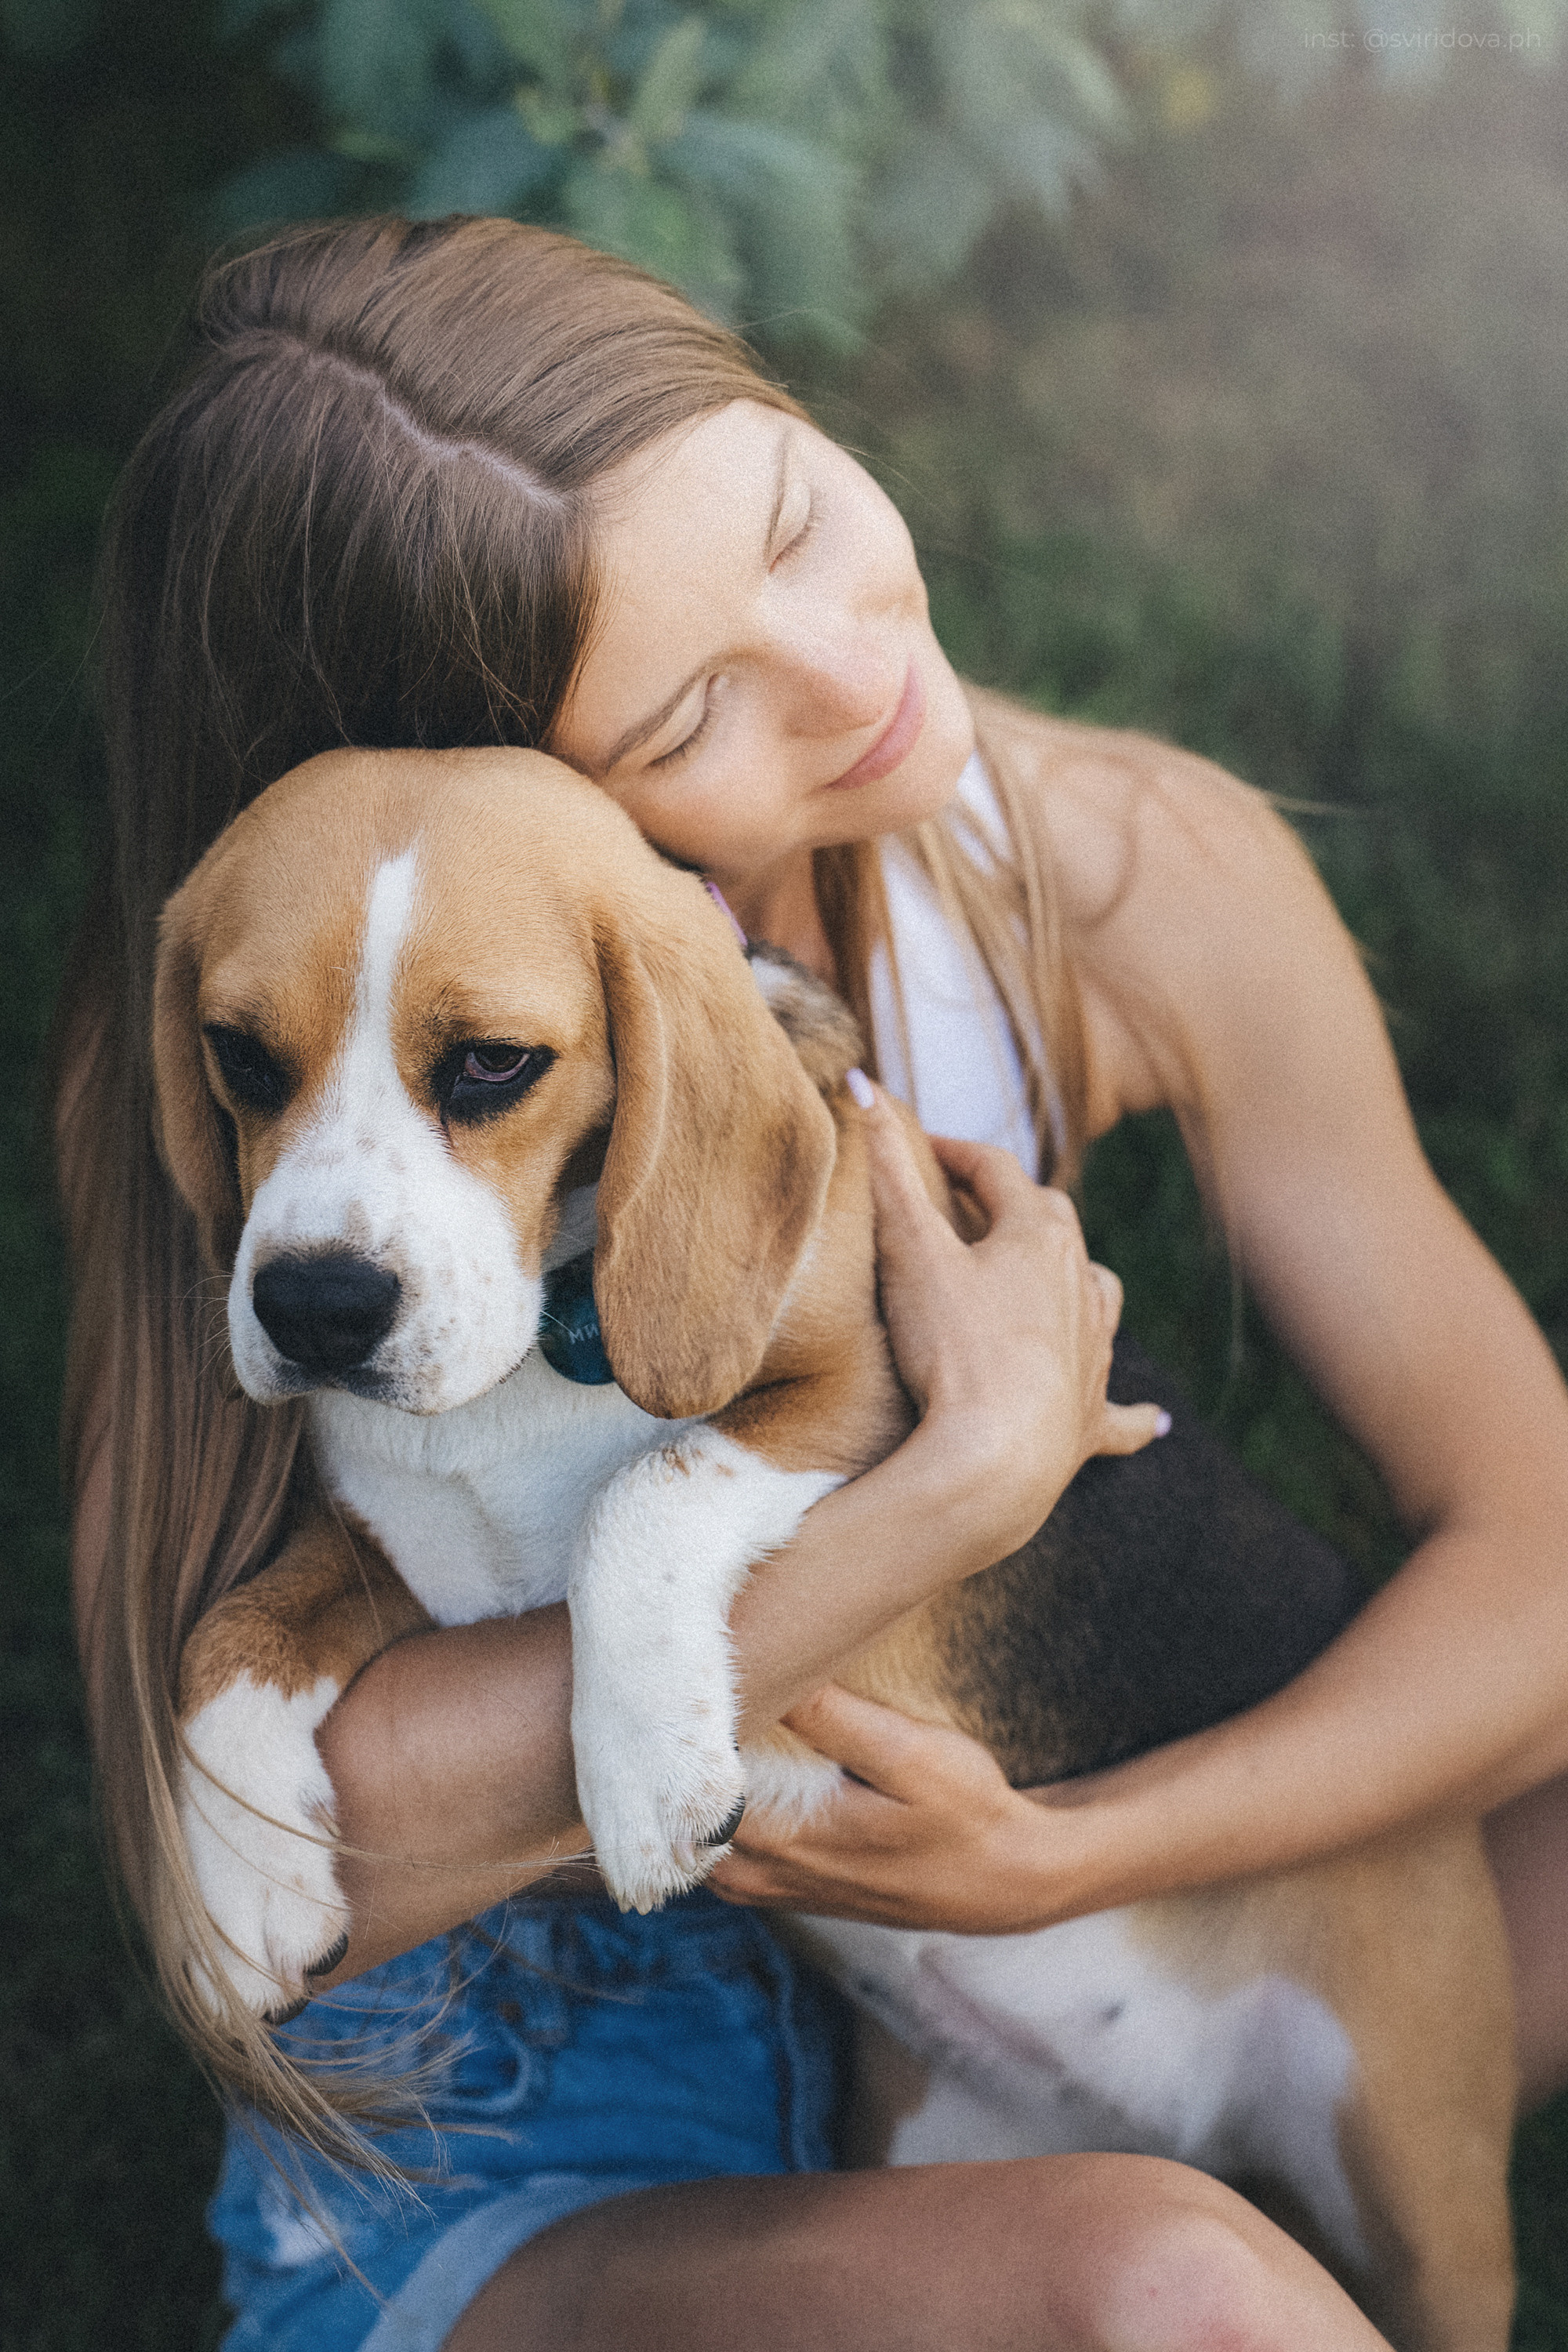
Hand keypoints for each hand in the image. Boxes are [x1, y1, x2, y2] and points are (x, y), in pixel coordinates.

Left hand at [712, 1684, 1082, 1933]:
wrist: (1006, 1881)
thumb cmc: (965, 1814)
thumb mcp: (912, 1757)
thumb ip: (838, 1722)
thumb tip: (777, 1675)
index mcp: (786, 1839)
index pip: (692, 1790)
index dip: (677, 1737)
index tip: (675, 1683)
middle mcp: (766, 1874)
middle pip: (681, 1817)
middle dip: (674, 1762)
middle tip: (676, 1692)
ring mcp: (775, 1887)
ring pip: (697, 1839)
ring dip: (692, 1791)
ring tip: (700, 1725)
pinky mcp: (791, 1885)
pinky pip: (724, 1852)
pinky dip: (715, 1815)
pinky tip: (731, 1769)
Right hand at [860, 1083, 1165, 1557]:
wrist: (999, 1459)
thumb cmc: (955, 1348)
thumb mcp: (909, 1250)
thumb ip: (886, 1166)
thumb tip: (862, 1082)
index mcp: (1040, 1236)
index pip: (995, 1171)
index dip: (953, 1153)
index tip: (917, 1148)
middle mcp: (1083, 1285)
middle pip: (1052, 1226)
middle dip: (1010, 1209)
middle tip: (963, 1210)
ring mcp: (1093, 1353)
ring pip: (1098, 1298)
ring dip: (1075, 1284)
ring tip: (1053, 1284)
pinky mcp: (1091, 1419)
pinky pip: (1123, 1412)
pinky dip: (1135, 1412)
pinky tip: (1157, 1422)